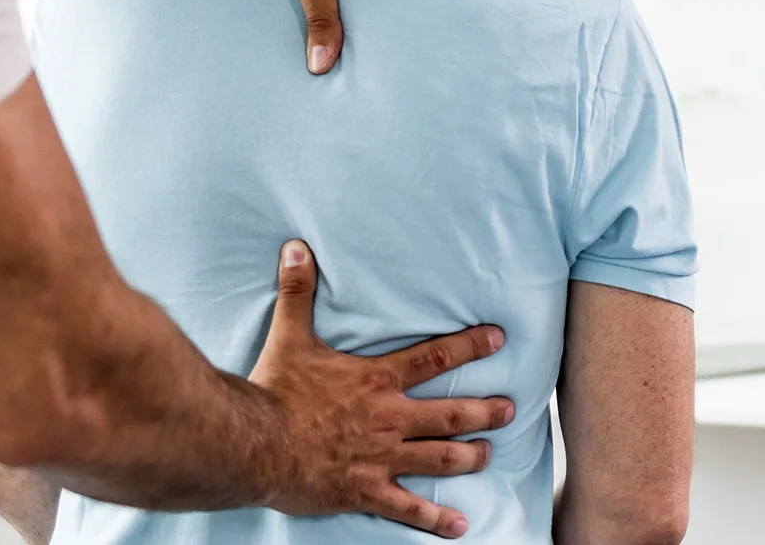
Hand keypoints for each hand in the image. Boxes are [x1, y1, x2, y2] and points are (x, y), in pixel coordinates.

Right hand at [249, 241, 513, 537]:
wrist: (255, 444)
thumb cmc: (274, 391)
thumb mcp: (289, 336)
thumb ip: (298, 292)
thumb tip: (297, 247)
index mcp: (376, 380)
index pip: (434, 357)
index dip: (470, 346)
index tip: (499, 339)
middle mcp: (389, 419)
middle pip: (451, 414)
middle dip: (485, 411)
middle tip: (510, 408)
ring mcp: (381, 458)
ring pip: (440, 458)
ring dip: (470, 456)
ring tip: (491, 454)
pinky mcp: (367, 491)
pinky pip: (408, 509)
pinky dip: (435, 520)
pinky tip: (460, 526)